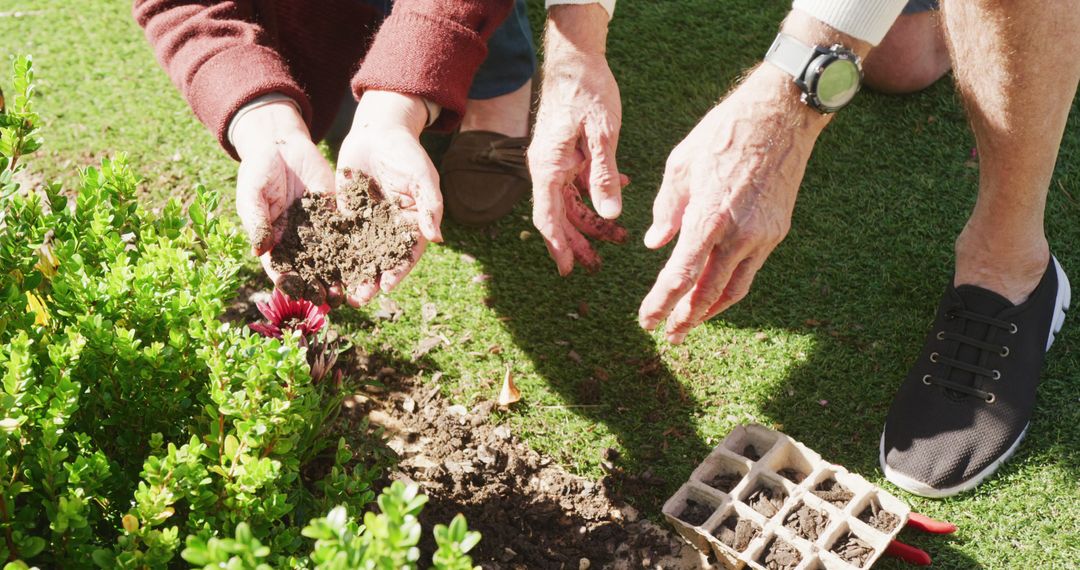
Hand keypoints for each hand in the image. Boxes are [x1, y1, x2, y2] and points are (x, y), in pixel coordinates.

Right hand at [232, 100, 337, 298]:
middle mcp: (297, 240)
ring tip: (346, 291)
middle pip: (308, 270)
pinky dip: (353, 250)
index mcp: (273, 240)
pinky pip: (344, 235)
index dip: (287, 282)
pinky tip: (362, 263)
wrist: (282, 146)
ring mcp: (317, 229)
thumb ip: (257, 222)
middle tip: (327, 301)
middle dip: (317, 286)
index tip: (295, 293)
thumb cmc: (258, 170)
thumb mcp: (253, 194)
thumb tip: (258, 250)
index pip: (280, 267)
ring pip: (329, 258)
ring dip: (337, 275)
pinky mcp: (334, 215)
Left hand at [335, 90, 441, 305]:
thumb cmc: (406, 152)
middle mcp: (391, 229)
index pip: (407, 254)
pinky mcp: (347, 215)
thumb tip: (437, 237)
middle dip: (371, 281)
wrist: (378, 132)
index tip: (387, 286)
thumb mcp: (422, 176)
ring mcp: (368, 224)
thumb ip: (430, 205)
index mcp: (413, 224)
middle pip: (382, 261)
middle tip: (358, 299)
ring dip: (350, 274)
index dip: (398, 271)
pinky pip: (339, 237)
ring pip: (359, 254)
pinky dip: (331, 253)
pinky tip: (320, 266)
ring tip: (340, 293)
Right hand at [528, 4, 626, 274]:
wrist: (577, 58)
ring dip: (591, 220)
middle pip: (558, 215)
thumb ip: (605, 174)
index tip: (568, 269)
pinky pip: (577, 183)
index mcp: (549, 166)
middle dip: (577, 241)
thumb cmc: (587, 90)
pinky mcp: (566, 152)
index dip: (558, 245)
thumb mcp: (603, 134)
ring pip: (569, 202)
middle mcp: (546, 167)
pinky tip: (618, 194)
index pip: (548, 216)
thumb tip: (610, 214)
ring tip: (616, 239)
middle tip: (595, 266)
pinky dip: (596, 193)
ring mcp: (555, 160)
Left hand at [638, 66, 829, 342]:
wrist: (782, 114)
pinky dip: (730, 286)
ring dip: (710, 311)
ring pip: (734, 288)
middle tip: (667, 334)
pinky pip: (750, 269)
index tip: (646, 322)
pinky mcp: (777, 230)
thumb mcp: (680, 165)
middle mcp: (739, 233)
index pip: (679, 276)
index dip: (661, 303)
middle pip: (708, 292)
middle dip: (685, 318)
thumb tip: (655, 244)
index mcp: (708, 217)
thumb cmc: (723, 133)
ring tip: (689, 322)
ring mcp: (763, 234)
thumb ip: (666, 210)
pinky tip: (714, 290)